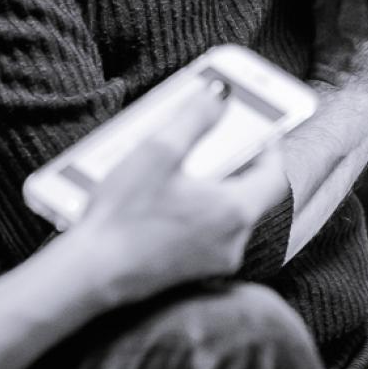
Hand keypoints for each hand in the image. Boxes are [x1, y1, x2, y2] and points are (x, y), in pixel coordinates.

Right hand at [72, 82, 289, 303]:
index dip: (272, 149)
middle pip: (253, 195)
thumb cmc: (124, 215)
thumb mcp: (159, 150)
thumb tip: (221, 94)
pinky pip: (209, 234)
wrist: (92, 274)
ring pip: (229, 216)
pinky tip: (171, 199)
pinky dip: (200, 212)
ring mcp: (214, 262)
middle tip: (226, 142)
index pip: (275, 177)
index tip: (264, 130)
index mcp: (234, 211)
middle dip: (241, 165)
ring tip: (191, 166)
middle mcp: (232, 241)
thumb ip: (196, 117)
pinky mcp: (193, 273)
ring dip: (217, 189)